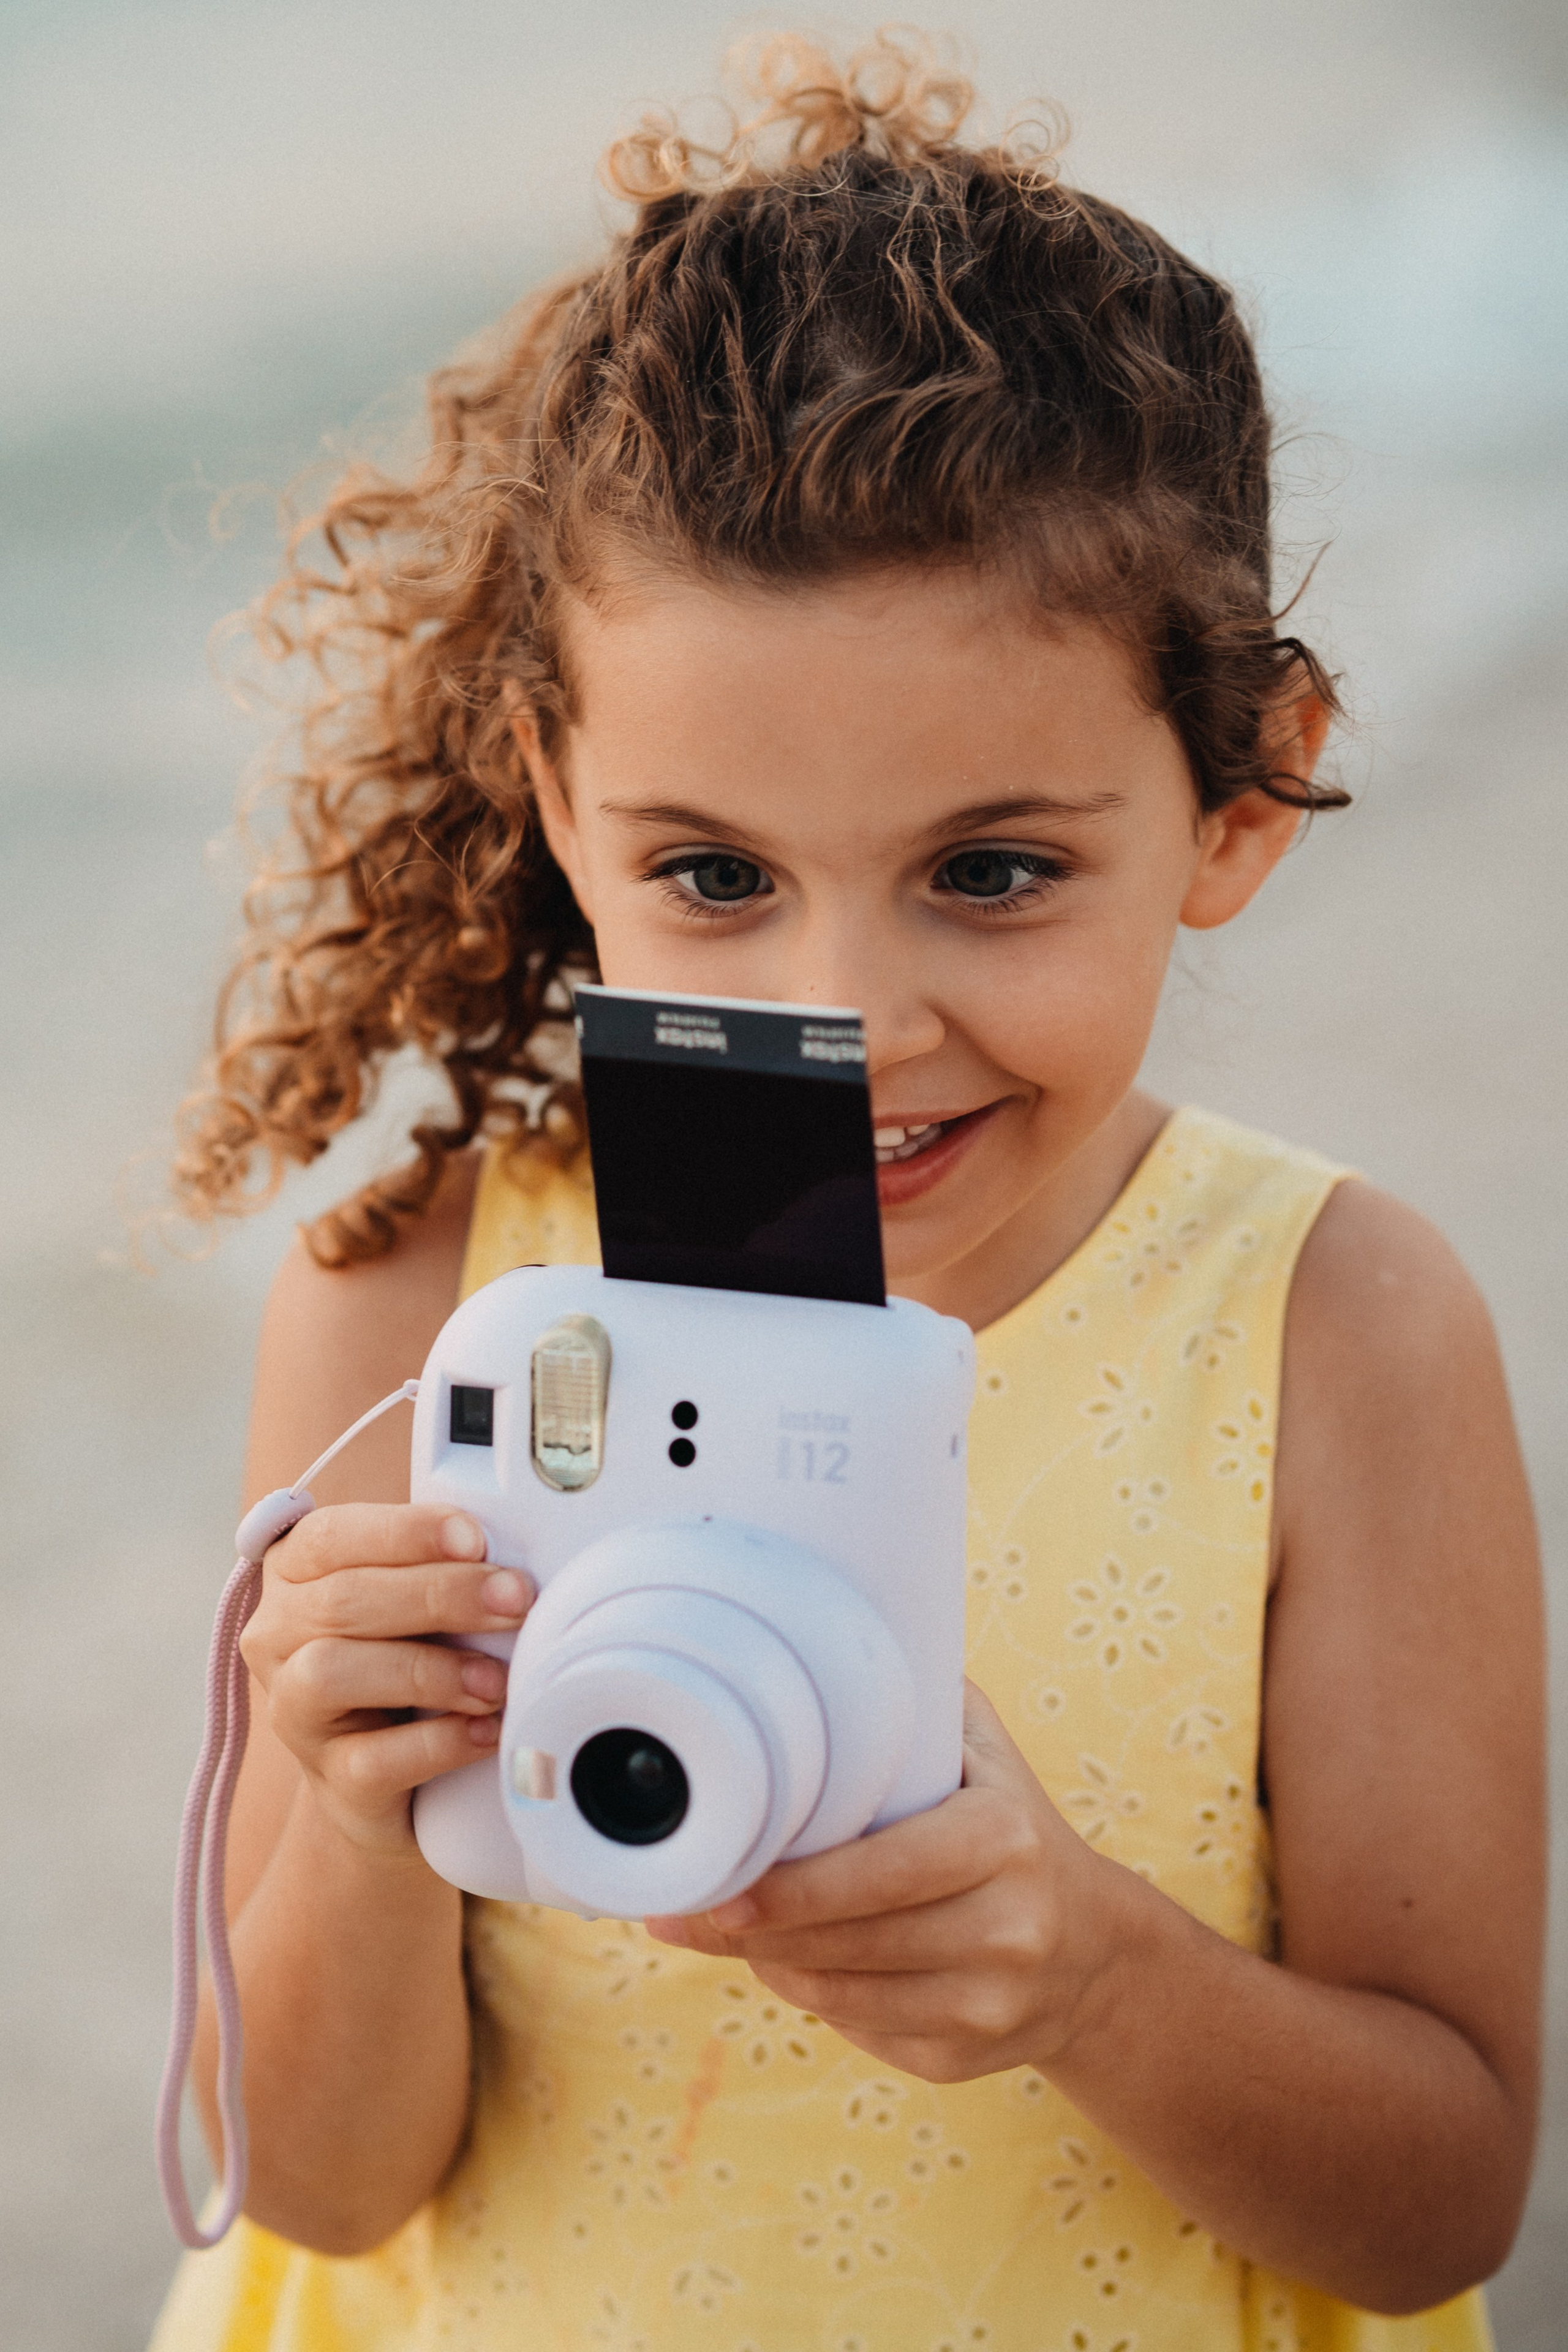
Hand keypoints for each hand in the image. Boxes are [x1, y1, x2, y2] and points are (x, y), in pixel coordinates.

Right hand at [239, 1503, 533, 1854]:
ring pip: (331, 1673)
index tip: (474, 1538)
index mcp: (295, 1572)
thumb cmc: (411, 1657)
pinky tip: (487, 1730)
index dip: (404, 1532)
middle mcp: (277, 1636)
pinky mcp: (328, 1777)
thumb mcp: (417, 1601)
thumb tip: (506, 1564)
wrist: (392, 1775)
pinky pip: (372, 1760)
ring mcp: (293, 1710)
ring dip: (429, 1670)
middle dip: (440, 1594)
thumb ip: (441, 1568)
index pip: (331, 1536)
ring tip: (495, 1679)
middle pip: (343, 1601)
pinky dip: (439, 1742)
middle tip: (515, 1598)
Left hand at [646, 1682, 1125, 2083]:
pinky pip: (856, 2030)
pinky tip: (796, 1963)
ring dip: (770, 1962)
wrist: (1092, 1950)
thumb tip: (808, 1659)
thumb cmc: (1010, 1828)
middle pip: (845, 1942)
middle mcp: (1007, 1930)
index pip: (882, 1871)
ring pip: (838, 1995)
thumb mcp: (984, 1753)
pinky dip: (812, 1996)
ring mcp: (987, 2006)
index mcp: (1004, 1842)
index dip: (794, 1889)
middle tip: (682, 1911)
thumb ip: (913, 1706)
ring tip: (729, 1928)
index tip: (720, 1886)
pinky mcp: (962, 2060)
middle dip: (751, 1930)